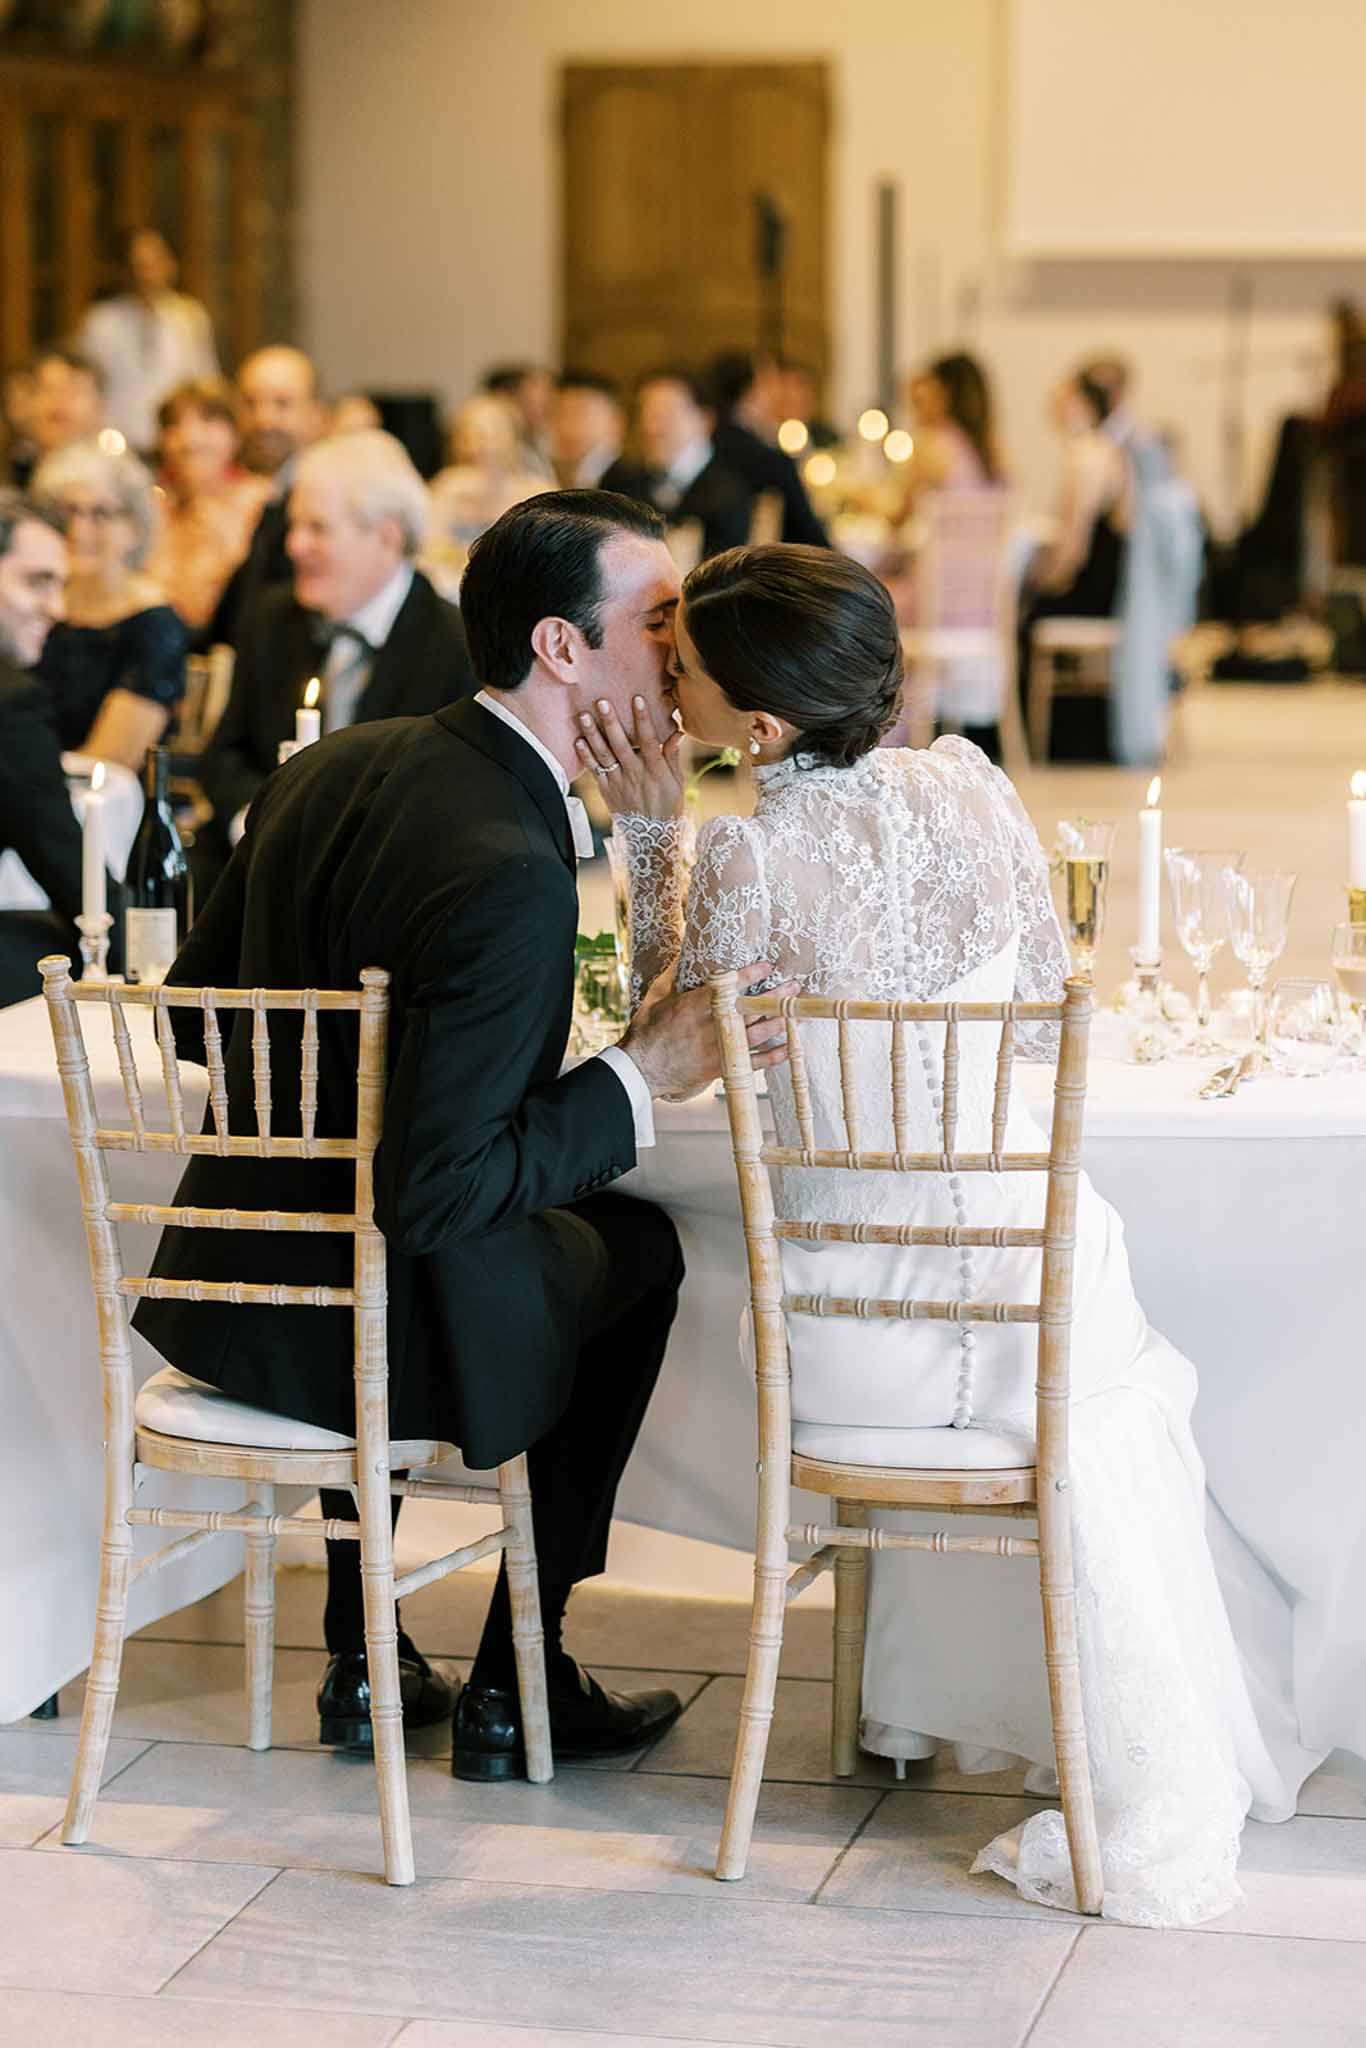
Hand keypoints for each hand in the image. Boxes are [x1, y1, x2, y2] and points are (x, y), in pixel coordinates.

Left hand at [573, 695, 685, 819]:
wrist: (651, 837)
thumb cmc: (668, 806)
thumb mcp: (677, 782)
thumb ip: (673, 756)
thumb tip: (678, 732)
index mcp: (655, 770)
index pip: (649, 740)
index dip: (643, 720)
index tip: (637, 699)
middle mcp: (635, 774)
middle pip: (621, 745)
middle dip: (611, 722)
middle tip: (602, 702)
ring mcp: (619, 782)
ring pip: (604, 755)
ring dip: (592, 734)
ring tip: (583, 716)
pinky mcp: (607, 790)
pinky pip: (595, 771)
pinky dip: (586, 756)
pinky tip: (578, 741)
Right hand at [620, 960, 795, 1102]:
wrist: (642, 1068)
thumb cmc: (647, 1032)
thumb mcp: (656, 997)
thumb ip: (671, 975)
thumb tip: (681, 955)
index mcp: (697, 1003)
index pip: (732, 984)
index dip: (753, 974)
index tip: (768, 966)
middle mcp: (714, 1023)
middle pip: (753, 1008)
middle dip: (777, 996)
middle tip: (795, 986)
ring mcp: (720, 1046)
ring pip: (759, 1032)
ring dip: (781, 1021)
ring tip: (800, 1013)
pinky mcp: (723, 1067)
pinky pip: (754, 1061)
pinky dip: (774, 1055)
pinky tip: (790, 1047)